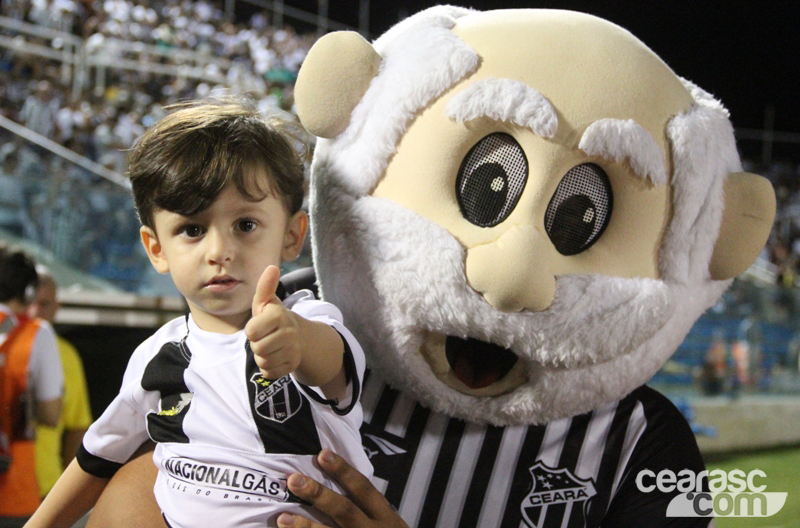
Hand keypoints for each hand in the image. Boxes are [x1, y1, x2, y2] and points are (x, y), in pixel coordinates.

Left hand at [245, 265, 302, 379]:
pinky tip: (276, 357)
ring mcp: (293, 351)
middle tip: (266, 337)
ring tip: (270, 346)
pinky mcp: (292, 365)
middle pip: (257, 348)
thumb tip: (271, 267)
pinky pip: (269, 373)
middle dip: (257, 344)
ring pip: (263, 362)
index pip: (251, 332)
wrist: (299, 336)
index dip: (252, 330)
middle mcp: (289, 333)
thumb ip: (265, 287)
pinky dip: (269, 368)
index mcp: (279, 316)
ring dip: (262, 356)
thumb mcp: (267, 302)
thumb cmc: (274, 318)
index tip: (260, 326)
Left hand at [276, 450, 407, 527]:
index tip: (322, 454)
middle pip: (344, 510)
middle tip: (293, 479)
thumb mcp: (388, 525)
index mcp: (385, 518)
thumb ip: (368, 510)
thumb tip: (334, 485)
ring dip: (306, 527)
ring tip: (283, 518)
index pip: (363, 489)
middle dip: (318, 495)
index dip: (343, 471)